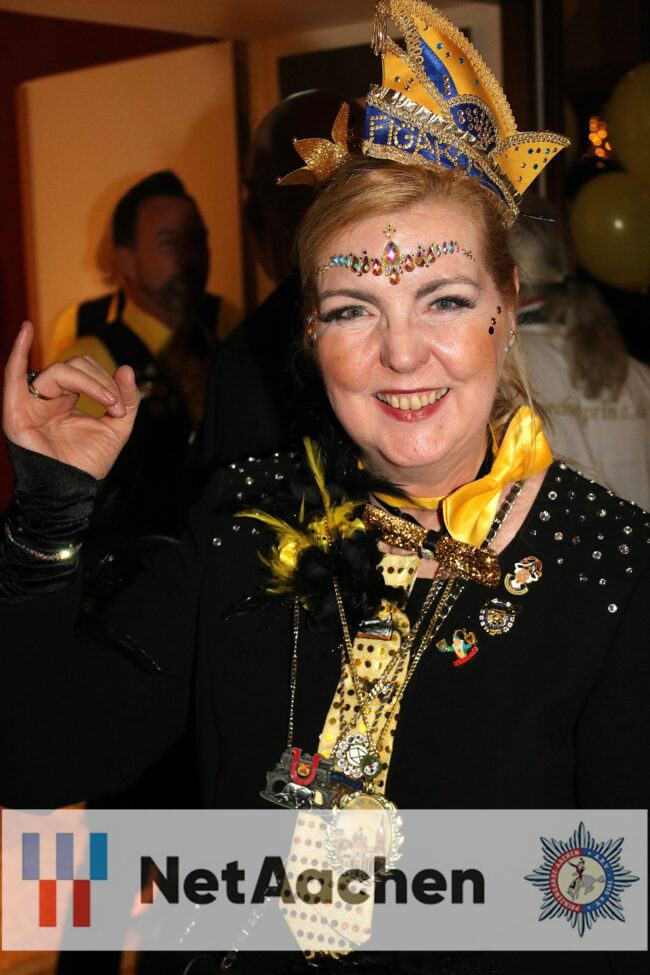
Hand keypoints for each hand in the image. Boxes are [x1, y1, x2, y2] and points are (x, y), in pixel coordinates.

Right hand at [3, 321, 139, 478]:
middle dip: (101, 381)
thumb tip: (127, 368)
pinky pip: (13, 374)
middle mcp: (47, 396)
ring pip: (59, 371)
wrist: (69, 490)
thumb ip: (127, 401)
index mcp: (67, 398)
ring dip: (89, 381)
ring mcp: (30, 400)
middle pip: (74, 365)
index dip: (108, 382)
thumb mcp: (116, 430)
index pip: (87, 370)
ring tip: (107, 402)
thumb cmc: (86, 464)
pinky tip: (26, 329)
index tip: (121, 408)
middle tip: (115, 407)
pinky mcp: (16, 409)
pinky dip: (17, 349)